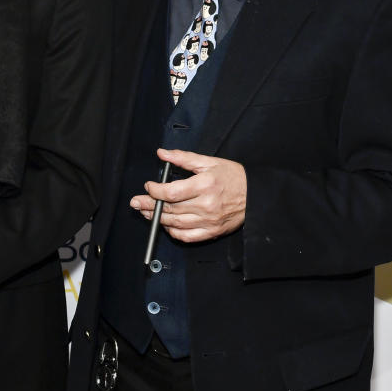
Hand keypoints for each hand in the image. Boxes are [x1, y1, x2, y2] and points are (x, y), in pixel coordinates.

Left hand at [130, 149, 246, 241]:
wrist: (255, 196)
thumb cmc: (233, 177)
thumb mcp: (209, 162)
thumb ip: (183, 158)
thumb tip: (162, 153)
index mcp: (205, 185)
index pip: (172, 192)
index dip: (156, 190)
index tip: (149, 186)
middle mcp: (206, 205)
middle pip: (170, 209)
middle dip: (149, 205)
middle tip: (136, 202)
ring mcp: (209, 221)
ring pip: (176, 223)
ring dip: (157, 219)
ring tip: (145, 212)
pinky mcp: (212, 232)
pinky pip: (187, 236)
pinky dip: (173, 232)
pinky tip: (166, 225)